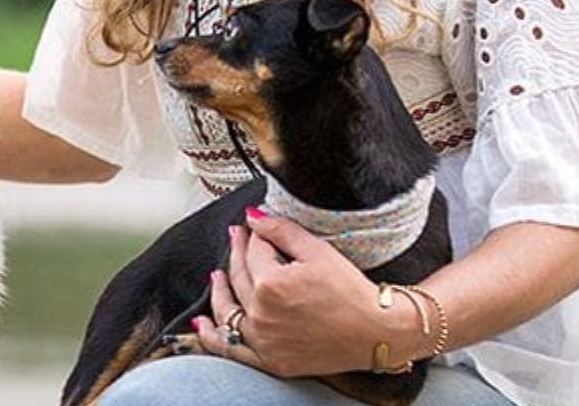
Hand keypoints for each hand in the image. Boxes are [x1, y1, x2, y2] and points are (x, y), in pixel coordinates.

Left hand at [193, 207, 426, 376]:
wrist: (376, 332)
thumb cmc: (352, 292)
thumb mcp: (318, 251)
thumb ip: (281, 231)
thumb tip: (253, 217)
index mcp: (272, 284)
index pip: (255, 251)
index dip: (257, 235)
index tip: (257, 227)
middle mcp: (262, 314)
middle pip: (239, 276)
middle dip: (237, 253)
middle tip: (237, 238)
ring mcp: (264, 340)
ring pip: (228, 310)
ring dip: (219, 290)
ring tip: (215, 275)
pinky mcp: (270, 360)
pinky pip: (231, 350)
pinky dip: (213, 336)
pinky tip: (202, 325)